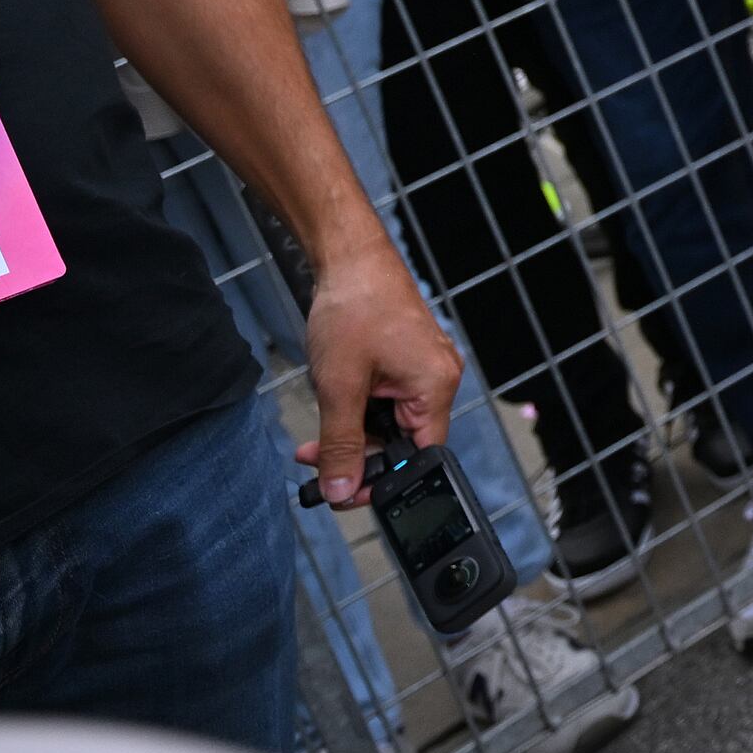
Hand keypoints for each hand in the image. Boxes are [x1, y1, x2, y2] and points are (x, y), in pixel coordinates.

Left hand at [290, 241, 458, 507]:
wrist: (350, 259)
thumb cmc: (353, 310)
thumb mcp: (339, 387)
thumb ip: (341, 445)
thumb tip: (340, 492)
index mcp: (436, 387)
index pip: (418, 457)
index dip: (382, 481)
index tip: (342, 493)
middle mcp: (438, 380)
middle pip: (402, 443)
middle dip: (355, 456)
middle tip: (313, 461)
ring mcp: (424, 370)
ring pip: (389, 425)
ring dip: (352, 435)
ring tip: (314, 439)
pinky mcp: (407, 363)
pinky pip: (387, 404)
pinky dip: (358, 413)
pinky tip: (332, 407)